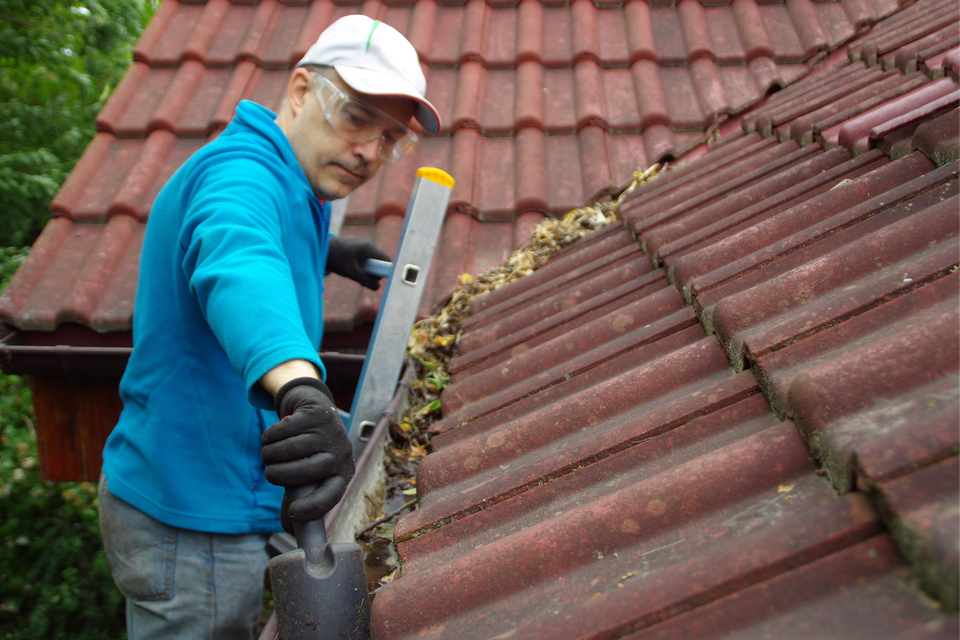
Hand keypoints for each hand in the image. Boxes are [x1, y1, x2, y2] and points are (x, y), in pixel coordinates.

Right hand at [261, 378, 354, 532]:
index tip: (294, 513)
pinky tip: (272, 437)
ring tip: (268, 455)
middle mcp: (341, 454)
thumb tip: (288, 530)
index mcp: (342, 474)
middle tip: (269, 474)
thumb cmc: (310, 452)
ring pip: (288, 449)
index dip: (314, 506)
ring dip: (269, 454)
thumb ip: (298, 498)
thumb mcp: (309, 475)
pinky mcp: (316, 414)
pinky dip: (269, 436)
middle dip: (278, 475)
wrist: (315, 411)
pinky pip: (281, 430)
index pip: (331, 495)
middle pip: (304, 472)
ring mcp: (330, 432)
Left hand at [327, 235, 389, 289]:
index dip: (384, 270)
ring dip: (366, 269)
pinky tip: (351, 267)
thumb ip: (365, 280)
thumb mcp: (351, 273)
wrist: (322, 248)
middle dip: (373, 272)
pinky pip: (366, 258)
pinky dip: (362, 265)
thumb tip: (377, 287)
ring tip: (354, 272)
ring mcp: (364, 244)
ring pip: (372, 260)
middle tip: (361, 277)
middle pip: (380, 261)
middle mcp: (369, 244)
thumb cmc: (336, 259)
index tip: (374, 278)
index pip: (386, 259)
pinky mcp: (358, 246)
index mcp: (369, 248)